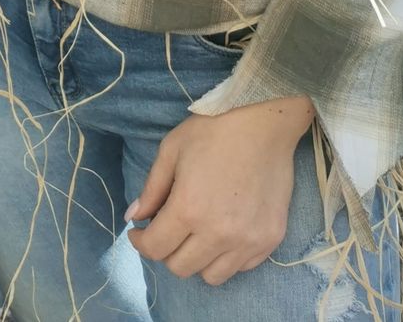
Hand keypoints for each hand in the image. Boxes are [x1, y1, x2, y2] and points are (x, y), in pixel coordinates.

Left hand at [126, 95, 313, 285]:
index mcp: (189, 209)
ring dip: (197, 259)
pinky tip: (223, 232)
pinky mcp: (269, 241)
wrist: (265, 125)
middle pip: (180, 268)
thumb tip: (133, 217)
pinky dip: (226, 258)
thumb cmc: (214, 131)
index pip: (155, 249)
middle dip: (166, 250)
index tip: (139, 232)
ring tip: (196, 234)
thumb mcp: (171, 150)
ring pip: (211, 276)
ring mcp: (247, 241)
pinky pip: (240, 268)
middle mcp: (218, 233)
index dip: (140, 242)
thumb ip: (151, 189)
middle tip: (167, 229)